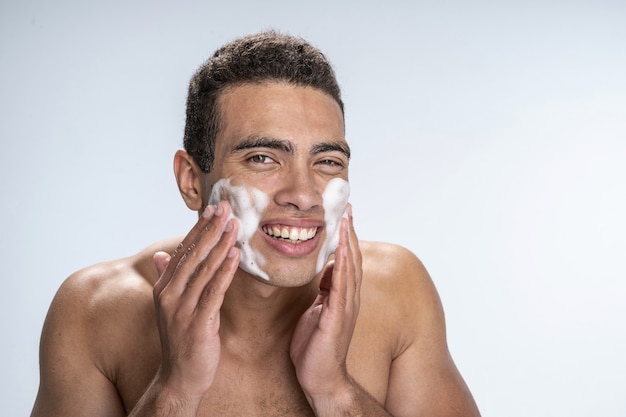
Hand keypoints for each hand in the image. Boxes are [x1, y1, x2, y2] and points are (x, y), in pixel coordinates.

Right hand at [151, 201, 239, 402]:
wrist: (179, 377)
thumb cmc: (180, 340)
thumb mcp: (171, 307)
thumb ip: (167, 279)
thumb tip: (161, 256)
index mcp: (164, 288)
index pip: (182, 252)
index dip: (198, 230)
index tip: (212, 210)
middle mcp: (169, 295)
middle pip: (193, 255)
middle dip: (211, 229)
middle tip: (226, 207)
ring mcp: (182, 309)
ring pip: (204, 269)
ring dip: (221, 244)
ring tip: (235, 225)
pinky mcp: (197, 322)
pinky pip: (214, 291)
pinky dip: (225, 271)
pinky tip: (236, 255)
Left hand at [290, 204, 362, 408]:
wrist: (320, 378)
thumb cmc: (316, 347)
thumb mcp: (317, 310)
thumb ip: (324, 290)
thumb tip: (324, 271)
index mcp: (342, 296)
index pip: (346, 260)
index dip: (345, 236)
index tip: (343, 214)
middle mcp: (348, 298)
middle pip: (352, 258)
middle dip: (349, 232)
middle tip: (347, 207)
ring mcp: (345, 307)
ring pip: (349, 268)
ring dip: (348, 242)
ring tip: (346, 219)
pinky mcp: (337, 317)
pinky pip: (340, 287)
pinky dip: (341, 266)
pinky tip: (340, 250)